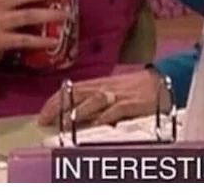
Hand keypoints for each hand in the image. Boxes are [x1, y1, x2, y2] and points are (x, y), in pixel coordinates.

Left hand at [38, 69, 166, 126]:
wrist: (160, 79)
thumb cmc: (134, 86)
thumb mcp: (111, 88)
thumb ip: (94, 98)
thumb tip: (74, 112)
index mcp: (99, 83)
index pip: (72, 89)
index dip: (56, 101)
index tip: (42, 114)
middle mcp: (106, 87)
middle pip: (79, 93)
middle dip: (61, 106)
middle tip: (46, 119)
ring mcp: (119, 94)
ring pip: (95, 99)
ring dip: (80, 110)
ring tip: (67, 121)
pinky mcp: (132, 102)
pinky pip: (117, 109)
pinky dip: (106, 116)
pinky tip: (97, 123)